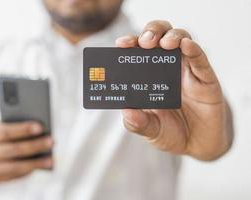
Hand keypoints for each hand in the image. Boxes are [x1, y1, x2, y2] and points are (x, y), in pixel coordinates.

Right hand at [0, 122, 52, 181]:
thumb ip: (10, 127)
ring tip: (51, 159)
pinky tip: (40, 165)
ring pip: (14, 167)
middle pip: (12, 150)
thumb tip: (38, 131)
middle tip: (51, 141)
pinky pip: (13, 176)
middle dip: (34, 146)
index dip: (22, 129)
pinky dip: (28, 171)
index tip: (40, 126)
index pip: (5, 132)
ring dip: (35, 163)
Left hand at [116, 20, 232, 160]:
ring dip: (172, 37)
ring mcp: (187, 72)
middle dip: (151, 32)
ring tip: (165, 43)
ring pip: (181, 40)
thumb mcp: (150, 130)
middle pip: (160, 37)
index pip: (138, 51)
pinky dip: (194, 50)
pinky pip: (200, 61)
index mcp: (148, 76)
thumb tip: (126, 112)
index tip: (121, 44)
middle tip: (144, 42)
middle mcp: (167, 69)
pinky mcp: (206, 80)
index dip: (130, 43)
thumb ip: (137, 123)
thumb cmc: (170, 132)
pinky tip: (187, 46)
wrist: (196, 146)